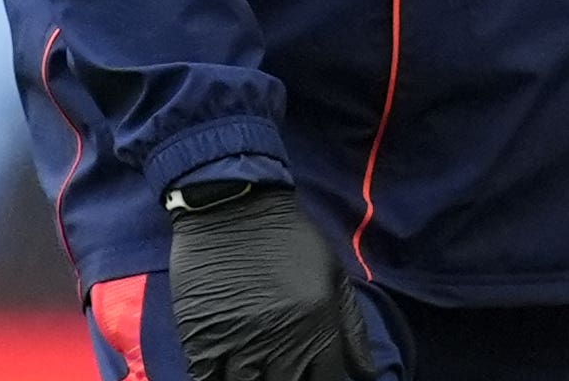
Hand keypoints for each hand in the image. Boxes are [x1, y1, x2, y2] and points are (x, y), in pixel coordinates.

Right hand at [168, 185, 376, 380]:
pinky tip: (228, 375)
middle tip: (284, 372)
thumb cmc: (289, 238)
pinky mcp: (201, 339)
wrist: (234, 206)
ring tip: (259, 373)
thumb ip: (352, 328)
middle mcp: (279, 340)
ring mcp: (238, 342)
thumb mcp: (333, 275)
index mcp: (317, 324)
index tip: (316, 377)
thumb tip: (367, 374)